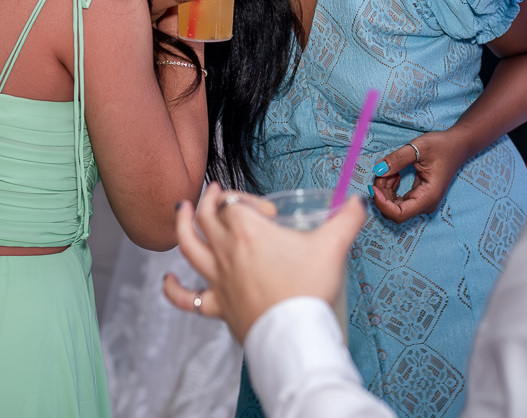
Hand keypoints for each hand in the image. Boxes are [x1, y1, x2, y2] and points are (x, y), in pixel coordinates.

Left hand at [163, 182, 366, 342]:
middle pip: (208, 217)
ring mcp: (218, 280)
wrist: (295, 335)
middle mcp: (227, 252)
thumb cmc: (309, 289)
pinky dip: (173, 288)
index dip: (251, 201)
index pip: (236, 204)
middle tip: (216, 190)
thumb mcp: (333, 246)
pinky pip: (187, 298)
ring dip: (182, 224)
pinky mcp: (218, 306)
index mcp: (249, 232)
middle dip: (211, 199)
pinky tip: (168, 279)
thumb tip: (358, 202)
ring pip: (188, 247)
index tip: (271, 212)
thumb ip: (347, 219)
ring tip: (182, 209)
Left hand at [371, 131, 465, 222]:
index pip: (399, 214)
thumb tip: (378, 170)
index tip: (372, 187)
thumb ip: (397, 159)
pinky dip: (391, 188)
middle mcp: (426, 204)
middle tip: (381, 172)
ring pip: (395, 206)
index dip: (382, 204)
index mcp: (428, 196)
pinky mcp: (419, 197)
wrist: (458, 145)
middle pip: (394, 211)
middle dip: (382, 194)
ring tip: (390, 170)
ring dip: (385, 190)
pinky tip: (395, 174)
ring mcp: (422, 202)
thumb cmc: (442, 145)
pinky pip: (399, 200)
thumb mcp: (419, 147)